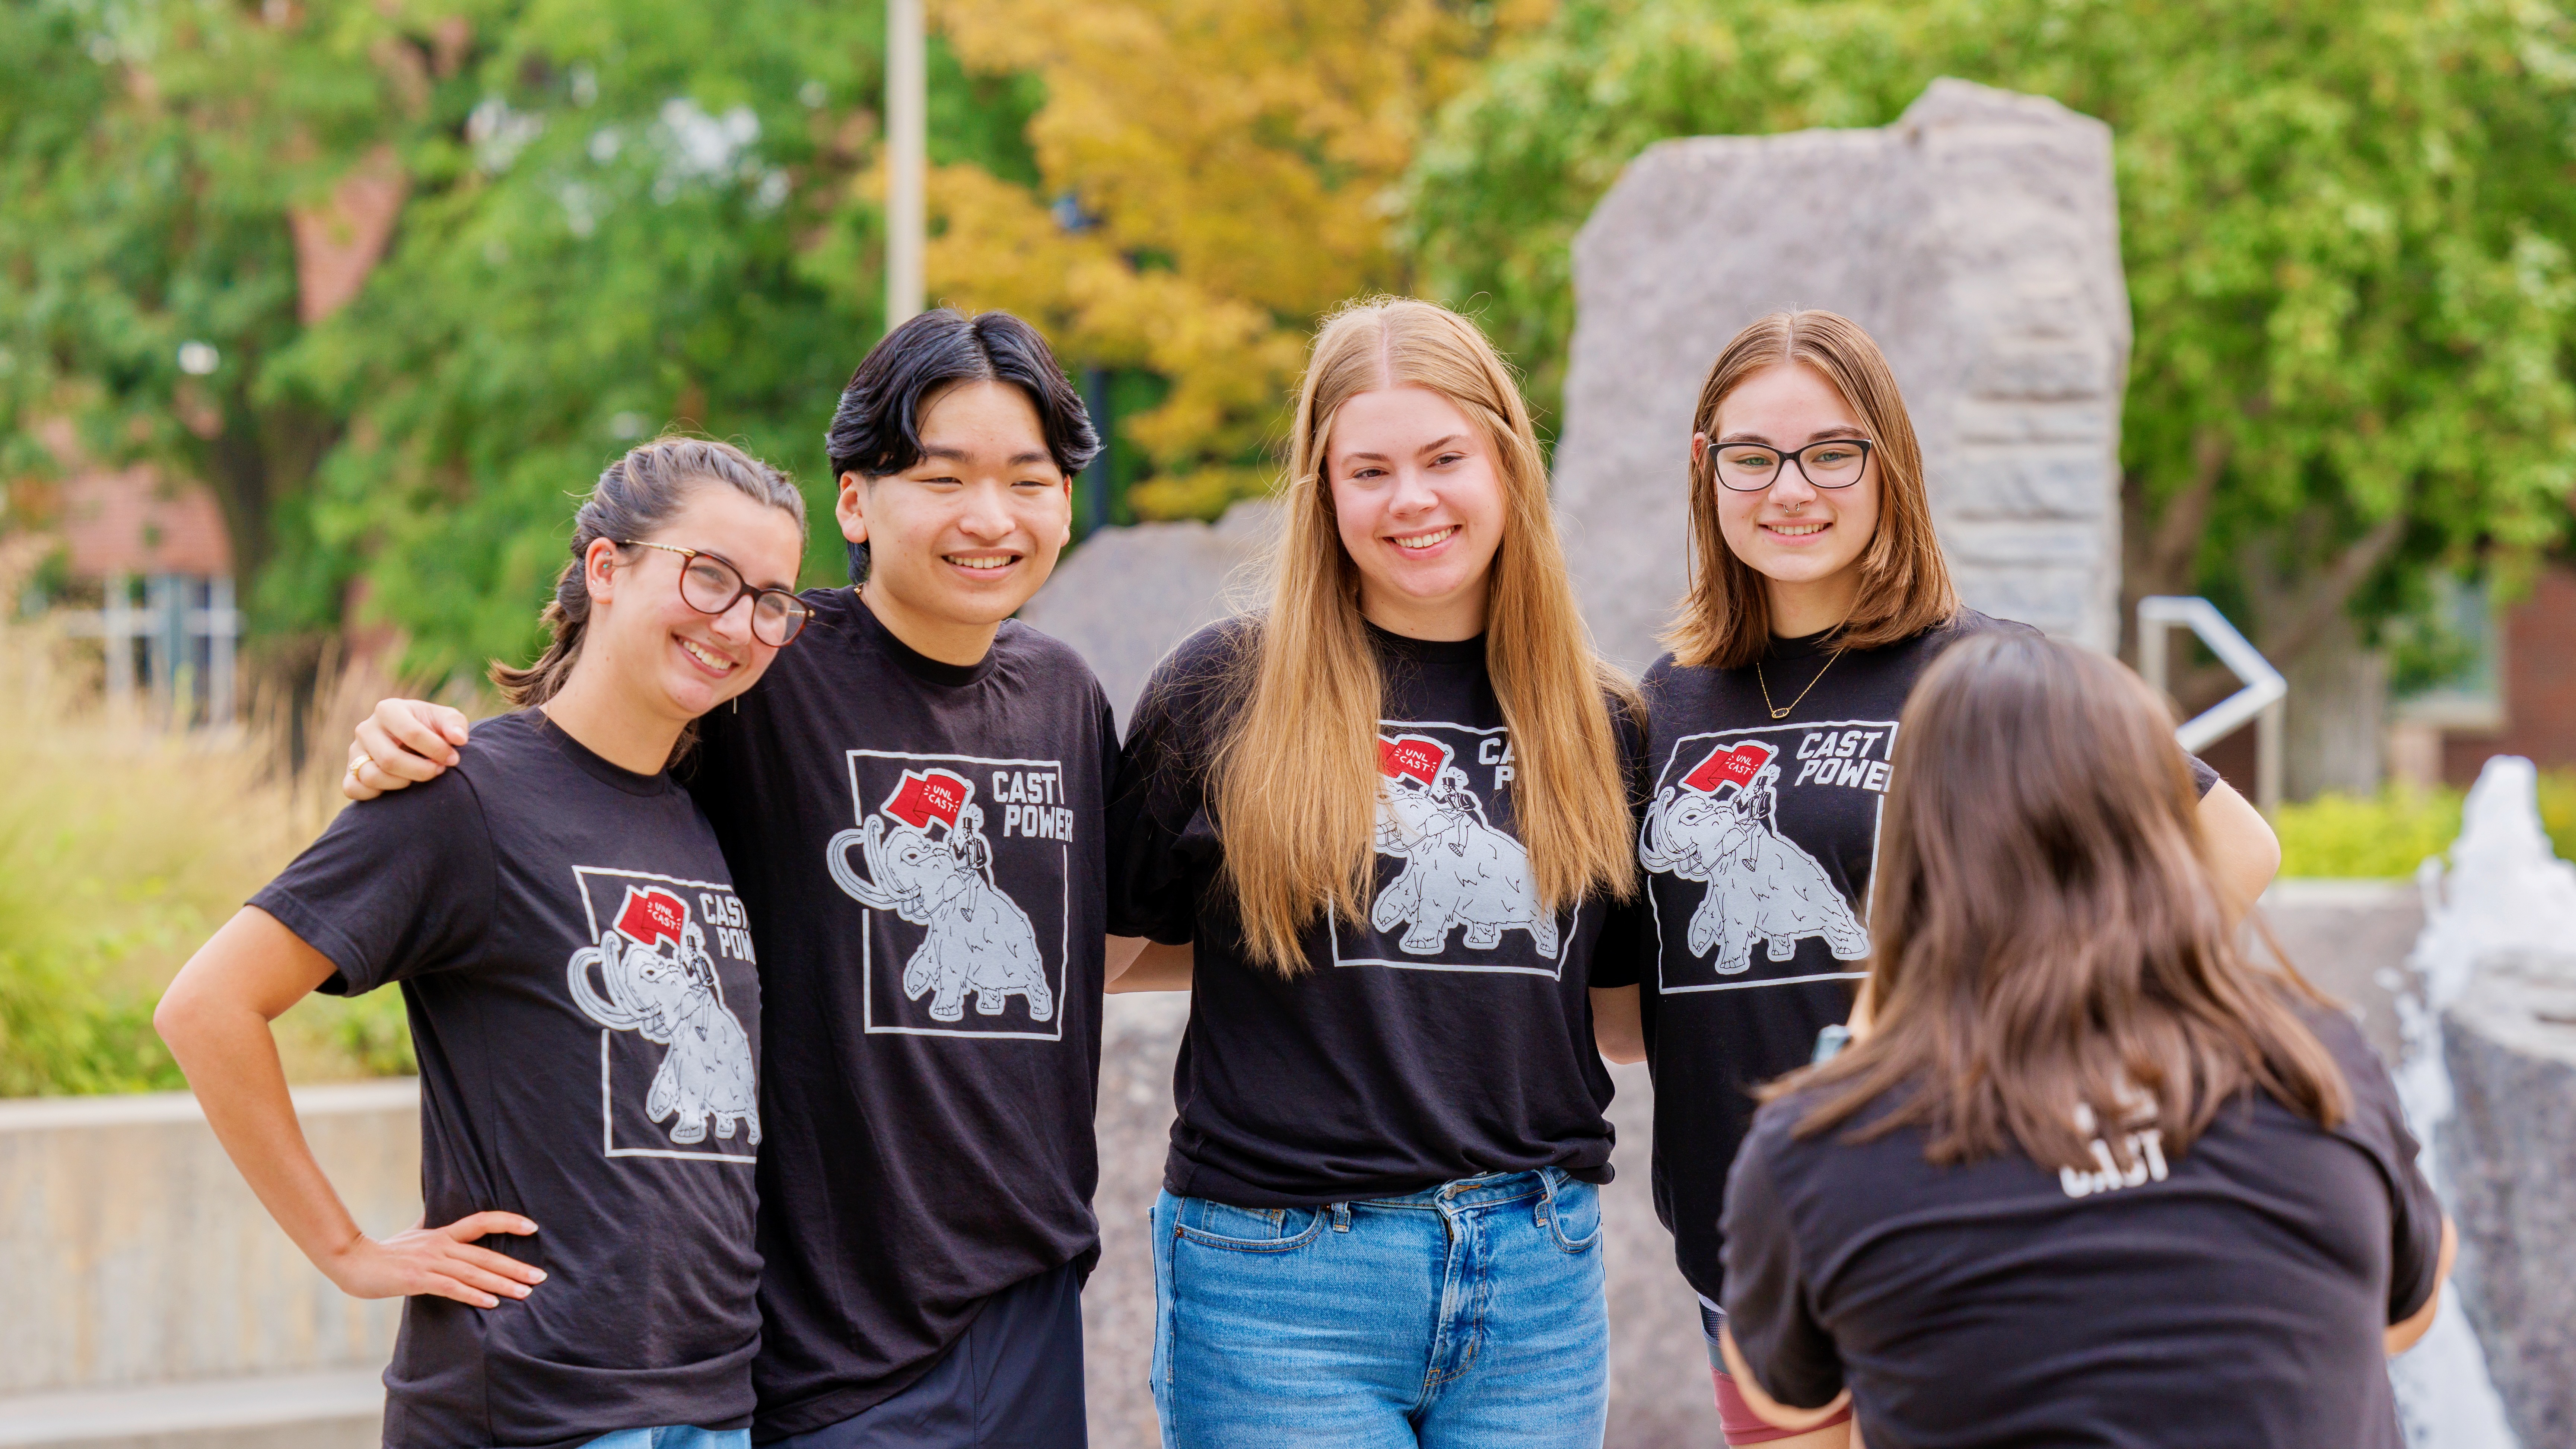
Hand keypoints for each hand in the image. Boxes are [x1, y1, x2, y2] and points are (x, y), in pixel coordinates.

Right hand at [318, 1211, 542, 1307]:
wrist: (352, 1261)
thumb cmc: (385, 1251)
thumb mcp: (413, 1234)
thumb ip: (431, 1225)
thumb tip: (439, 1209)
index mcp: (442, 1233)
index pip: (481, 1221)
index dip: (508, 1221)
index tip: (533, 1227)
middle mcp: (441, 1245)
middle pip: (486, 1255)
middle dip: (515, 1267)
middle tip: (540, 1276)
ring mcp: (430, 1262)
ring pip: (473, 1272)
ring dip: (502, 1283)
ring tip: (525, 1292)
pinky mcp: (417, 1279)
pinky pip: (451, 1288)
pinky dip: (473, 1295)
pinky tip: (491, 1303)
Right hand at [345, 699, 470, 800]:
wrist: (413, 742)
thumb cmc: (431, 728)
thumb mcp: (446, 720)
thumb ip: (455, 724)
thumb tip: (458, 739)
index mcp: (388, 709)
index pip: (411, 733)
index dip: (436, 750)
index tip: (453, 759)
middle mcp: (366, 729)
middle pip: (390, 759)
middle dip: (421, 771)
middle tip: (438, 770)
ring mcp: (355, 751)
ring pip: (371, 776)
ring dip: (401, 783)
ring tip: (418, 778)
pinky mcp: (350, 772)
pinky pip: (353, 789)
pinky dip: (375, 794)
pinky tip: (396, 788)